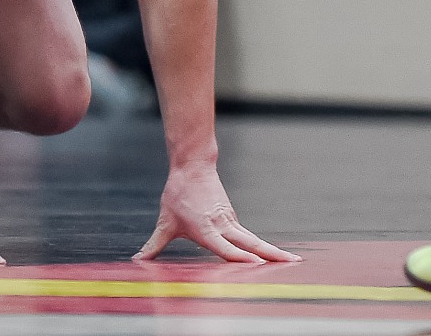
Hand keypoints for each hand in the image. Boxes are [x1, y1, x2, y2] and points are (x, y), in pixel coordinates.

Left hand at [136, 164, 299, 263]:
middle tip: (293, 262)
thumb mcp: (164, 222)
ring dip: (271, 250)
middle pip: (252, 243)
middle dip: (272, 254)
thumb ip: (153, 245)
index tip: (256, 264)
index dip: (240, 256)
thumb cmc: (178, 195)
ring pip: (253, 239)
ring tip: (291, 260)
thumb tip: (137, 259)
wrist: (193, 166)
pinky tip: (271, 255)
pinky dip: (260, 246)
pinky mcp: (232, 217)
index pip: (226, 247)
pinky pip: (246, 235)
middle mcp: (223, 226)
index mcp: (206, 230)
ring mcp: (231, 221)